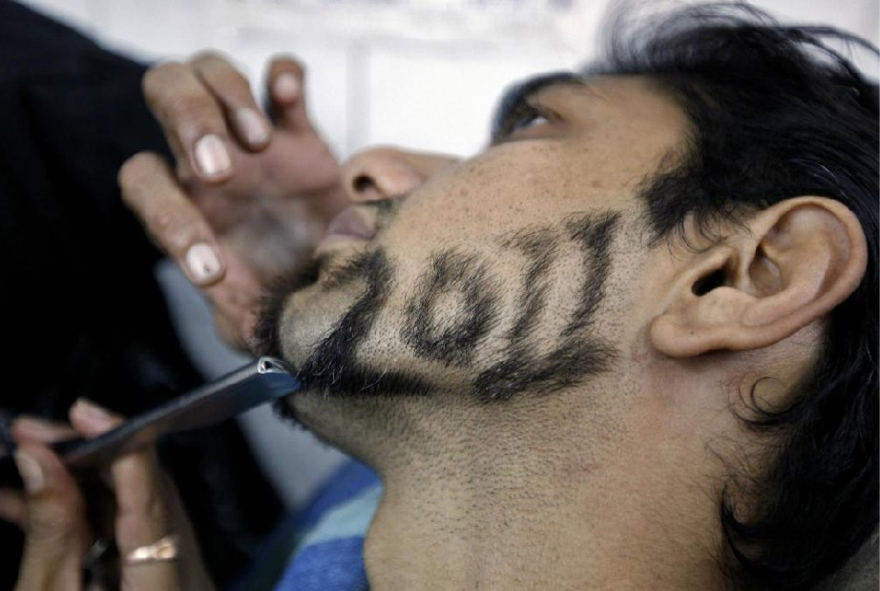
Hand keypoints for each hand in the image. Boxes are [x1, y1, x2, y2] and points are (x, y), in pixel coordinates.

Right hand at [0, 402, 211, 589]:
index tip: (82, 413)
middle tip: (31, 435)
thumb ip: (49, 532)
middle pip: (143, 490)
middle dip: (86, 456)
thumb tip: (38, 460)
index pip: (151, 493)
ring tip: (21, 460)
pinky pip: (123, 531)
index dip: (119, 444)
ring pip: (130, 506)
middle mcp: (182, 569)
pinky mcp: (159, 574)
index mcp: (162, 581)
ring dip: (76, 482)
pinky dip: (83, 513)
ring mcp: (174, 570)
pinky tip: (31, 502)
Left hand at [119, 53, 349, 348]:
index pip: (147, 186)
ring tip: (261, 139)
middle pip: (165, 96)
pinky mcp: (299, 132)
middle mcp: (209, 164)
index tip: (214, 268)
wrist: (345, 282)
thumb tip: (228, 306)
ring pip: (209, 74)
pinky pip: (281, 77)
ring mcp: (252, 142)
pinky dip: (284, 76)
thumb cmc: (288, 301)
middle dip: (188, 122)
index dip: (169, 220)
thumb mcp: (257, 324)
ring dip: (228, 97)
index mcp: (188, 208)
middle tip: (224, 169)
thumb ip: (236, 320)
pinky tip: (288, 97)